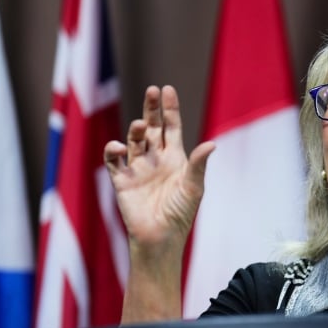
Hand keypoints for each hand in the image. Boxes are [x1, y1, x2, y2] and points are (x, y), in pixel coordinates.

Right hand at [104, 85, 214, 250]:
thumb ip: (198, 165)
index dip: (170, 109)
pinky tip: (119, 147)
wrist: (160, 237)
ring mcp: (138, 168)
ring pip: (134, 140)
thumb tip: (212, 143)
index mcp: (175, 158)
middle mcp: (155, 159)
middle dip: (151, 109)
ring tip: (142, 125)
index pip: (171, 127)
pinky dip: (114, 150)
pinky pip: (115, 160)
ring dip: (137, 130)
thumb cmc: (180, 214)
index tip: (167, 89)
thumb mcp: (193, 187)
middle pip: (153, 127)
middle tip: (152, 90)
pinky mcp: (122, 180)